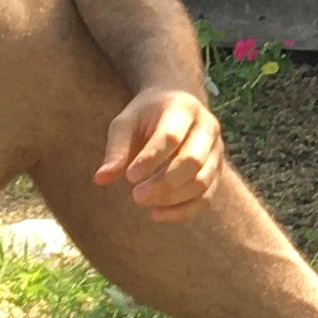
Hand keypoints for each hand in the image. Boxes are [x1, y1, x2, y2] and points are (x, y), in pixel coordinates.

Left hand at [97, 86, 223, 216]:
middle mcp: (206, 128)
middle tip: (135, 196)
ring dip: (172, 199)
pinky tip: (157, 215)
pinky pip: (207, 197)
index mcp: (182, 109)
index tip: (129, 177)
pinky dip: (183, 211)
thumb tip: (101, 179)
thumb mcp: (126, 124)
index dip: (151, 159)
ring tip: (143, 201)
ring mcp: (216, 150)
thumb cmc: (146, 116)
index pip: (171, 137)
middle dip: (163, 184)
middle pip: (193, 161)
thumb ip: (116, 150)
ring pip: (202, 181)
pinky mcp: (217, 171)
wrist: (177, 103)